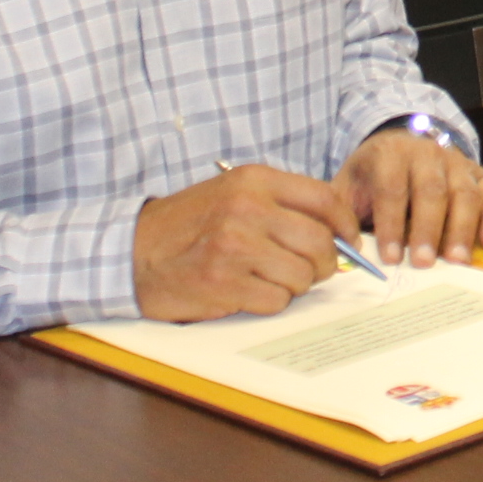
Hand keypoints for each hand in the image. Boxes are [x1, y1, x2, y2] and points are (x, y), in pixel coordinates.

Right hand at [134, 164, 358, 320]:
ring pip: (302, 275)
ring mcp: (236, 246)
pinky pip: (277, 300)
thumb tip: (338, 233)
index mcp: (255, 181)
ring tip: (270, 278)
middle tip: (312, 269)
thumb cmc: (189, 224)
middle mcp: (248, 209)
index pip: (325, 200)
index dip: (346, 225)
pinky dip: (270, 301)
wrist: (133, 251)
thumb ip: (282, 205)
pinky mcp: (225, 282)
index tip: (349, 241)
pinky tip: (248, 291)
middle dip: (324, 263)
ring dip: (295, 284)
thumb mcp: (235, 194)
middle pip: (319, 242)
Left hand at [339, 125, 482, 267]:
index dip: (392, 223)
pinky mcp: (479, 174)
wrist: (399, 147)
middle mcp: (428, 153)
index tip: (390, 257)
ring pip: (465, 193)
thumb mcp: (348, 187)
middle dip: (428, 229)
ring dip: (462, 229)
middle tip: (425, 263)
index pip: (392, 189)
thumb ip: (341, 215)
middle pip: (432, 190)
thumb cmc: (372, 177)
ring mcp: (458, 162)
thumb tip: (340, 250)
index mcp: (390, 154)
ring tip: (457, 261)